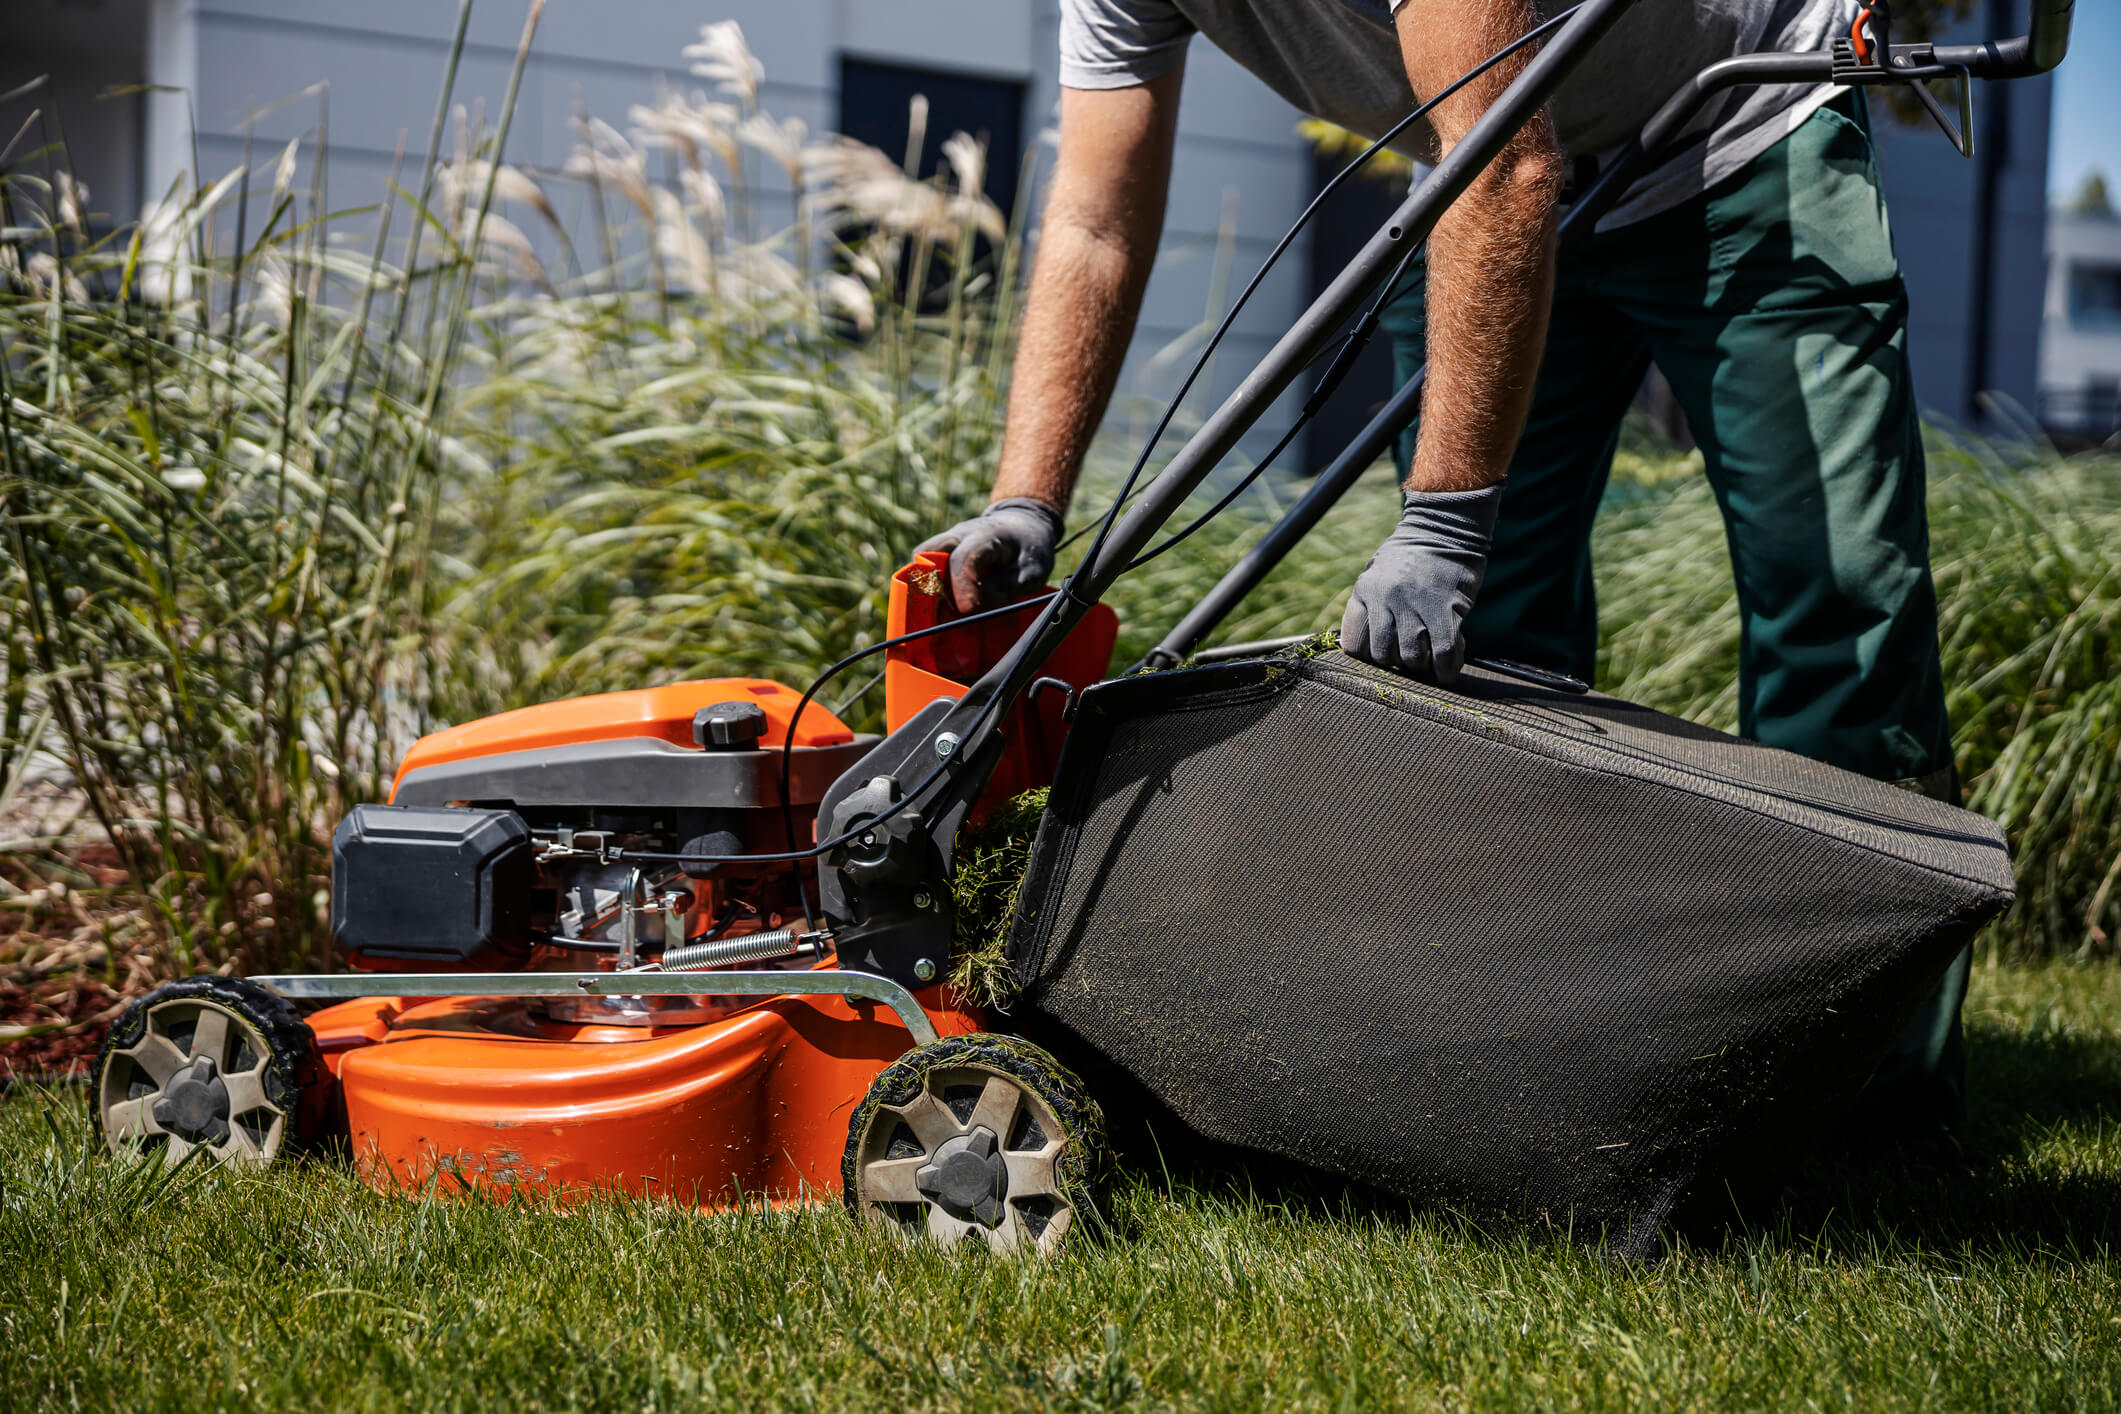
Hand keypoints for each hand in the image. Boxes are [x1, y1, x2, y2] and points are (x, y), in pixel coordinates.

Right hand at [915, 498, 1065, 612]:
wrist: (1022, 525)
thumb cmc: (1029, 549)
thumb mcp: (1031, 571)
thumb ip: (1005, 588)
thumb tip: (974, 606)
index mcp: (985, 536)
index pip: (964, 559)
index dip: (962, 587)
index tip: (967, 611)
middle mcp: (959, 534)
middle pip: (928, 553)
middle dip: (931, 585)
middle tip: (943, 614)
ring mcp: (947, 541)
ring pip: (922, 560)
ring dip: (926, 586)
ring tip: (939, 611)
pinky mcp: (942, 551)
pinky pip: (926, 566)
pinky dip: (929, 585)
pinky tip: (940, 605)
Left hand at [1339, 485, 1502, 683]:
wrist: (1445, 526)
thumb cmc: (1412, 556)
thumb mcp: (1377, 574)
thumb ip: (1370, 605)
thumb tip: (1366, 647)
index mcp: (1365, 590)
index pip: (1353, 644)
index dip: (1368, 656)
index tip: (1383, 655)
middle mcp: (1385, 598)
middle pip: (1382, 655)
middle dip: (1396, 664)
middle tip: (1410, 659)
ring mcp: (1415, 604)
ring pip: (1411, 657)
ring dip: (1422, 667)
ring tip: (1429, 661)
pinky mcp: (1445, 608)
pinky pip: (1443, 652)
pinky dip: (1446, 668)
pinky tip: (1448, 669)